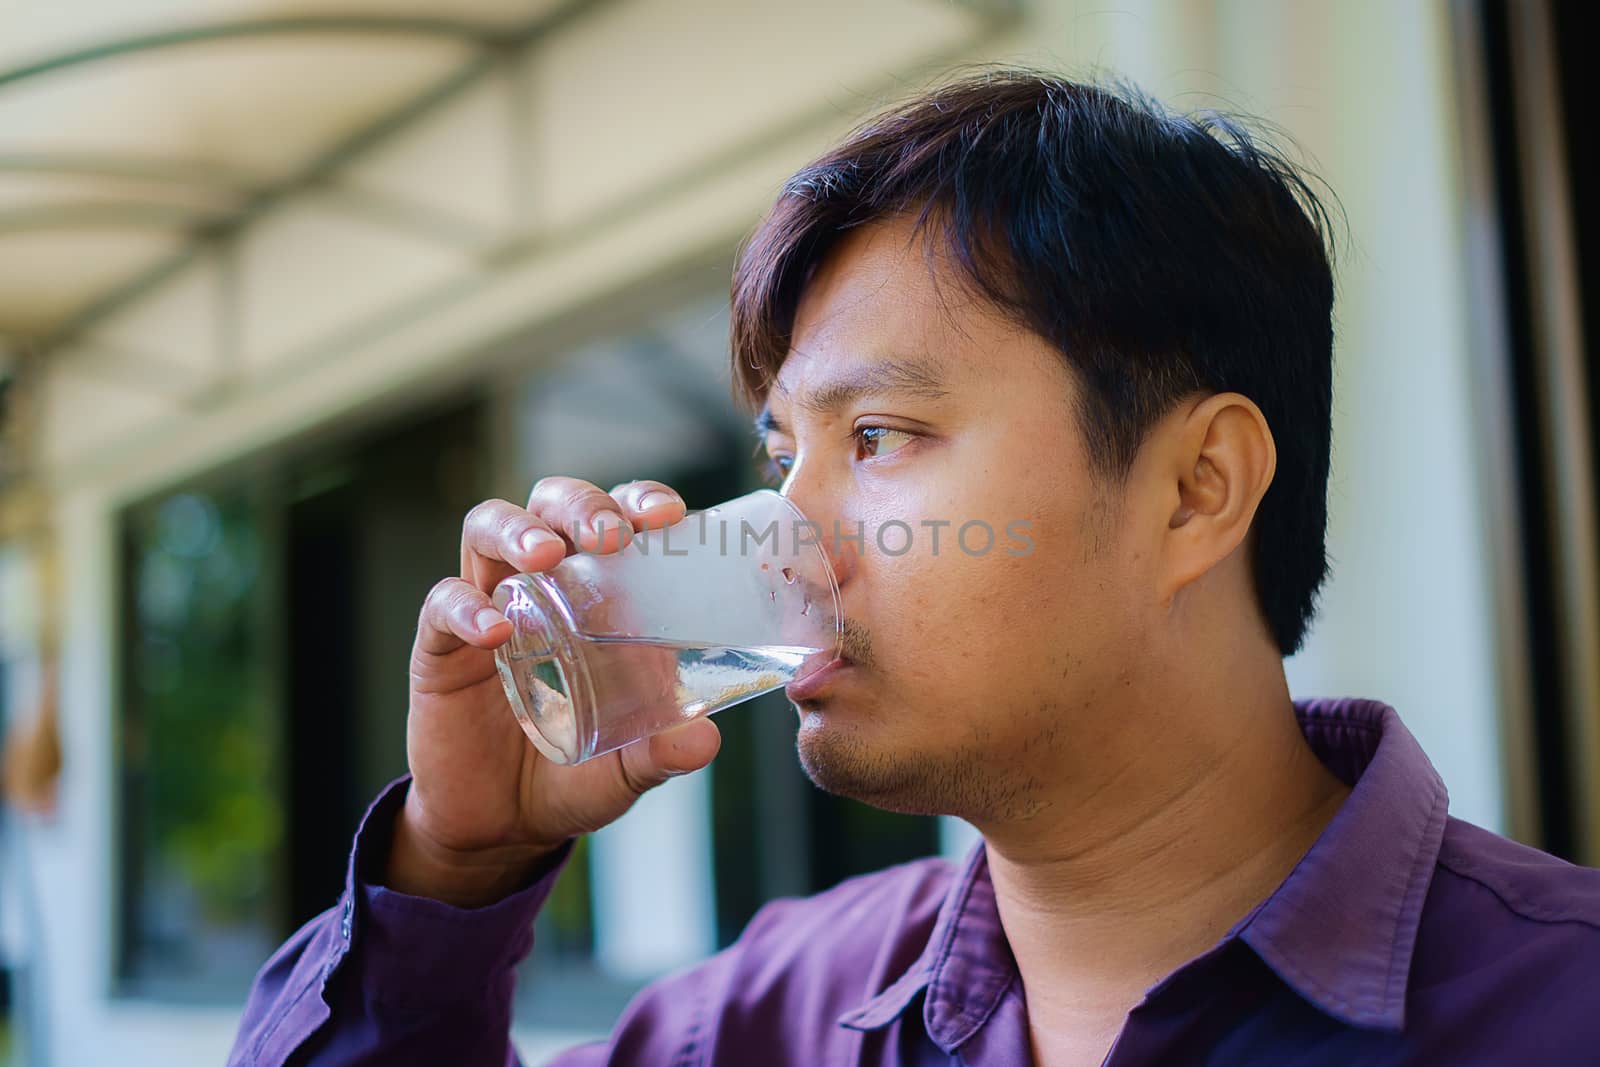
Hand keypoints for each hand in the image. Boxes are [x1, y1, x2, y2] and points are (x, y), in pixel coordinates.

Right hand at [386, 477, 721, 906]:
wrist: (502, 829)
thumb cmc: (573, 778)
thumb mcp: (626, 769)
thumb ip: (661, 753)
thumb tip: (704, 739)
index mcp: (597, 594)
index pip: (616, 520)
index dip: (639, 501)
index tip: (670, 515)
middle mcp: (542, 586)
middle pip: (550, 505)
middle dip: (580, 504)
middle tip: (609, 534)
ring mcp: (488, 608)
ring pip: (487, 529)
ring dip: (518, 530)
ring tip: (546, 555)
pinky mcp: (441, 649)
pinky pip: (442, 606)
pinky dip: (466, 609)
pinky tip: (495, 631)